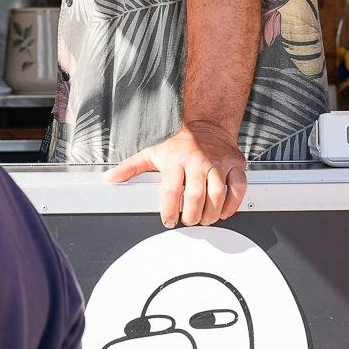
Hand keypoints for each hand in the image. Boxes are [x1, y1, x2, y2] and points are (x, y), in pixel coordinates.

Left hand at [107, 122, 248, 227]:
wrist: (207, 126)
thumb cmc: (178, 145)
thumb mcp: (152, 153)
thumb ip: (131, 168)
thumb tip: (110, 178)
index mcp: (175, 160)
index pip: (171, 191)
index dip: (169, 211)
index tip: (169, 221)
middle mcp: (197, 161)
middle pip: (195, 196)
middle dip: (191, 216)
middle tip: (189, 222)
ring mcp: (217, 163)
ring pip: (217, 194)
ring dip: (211, 214)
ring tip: (204, 219)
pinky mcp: (235, 165)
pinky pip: (238, 188)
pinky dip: (232, 204)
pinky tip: (223, 211)